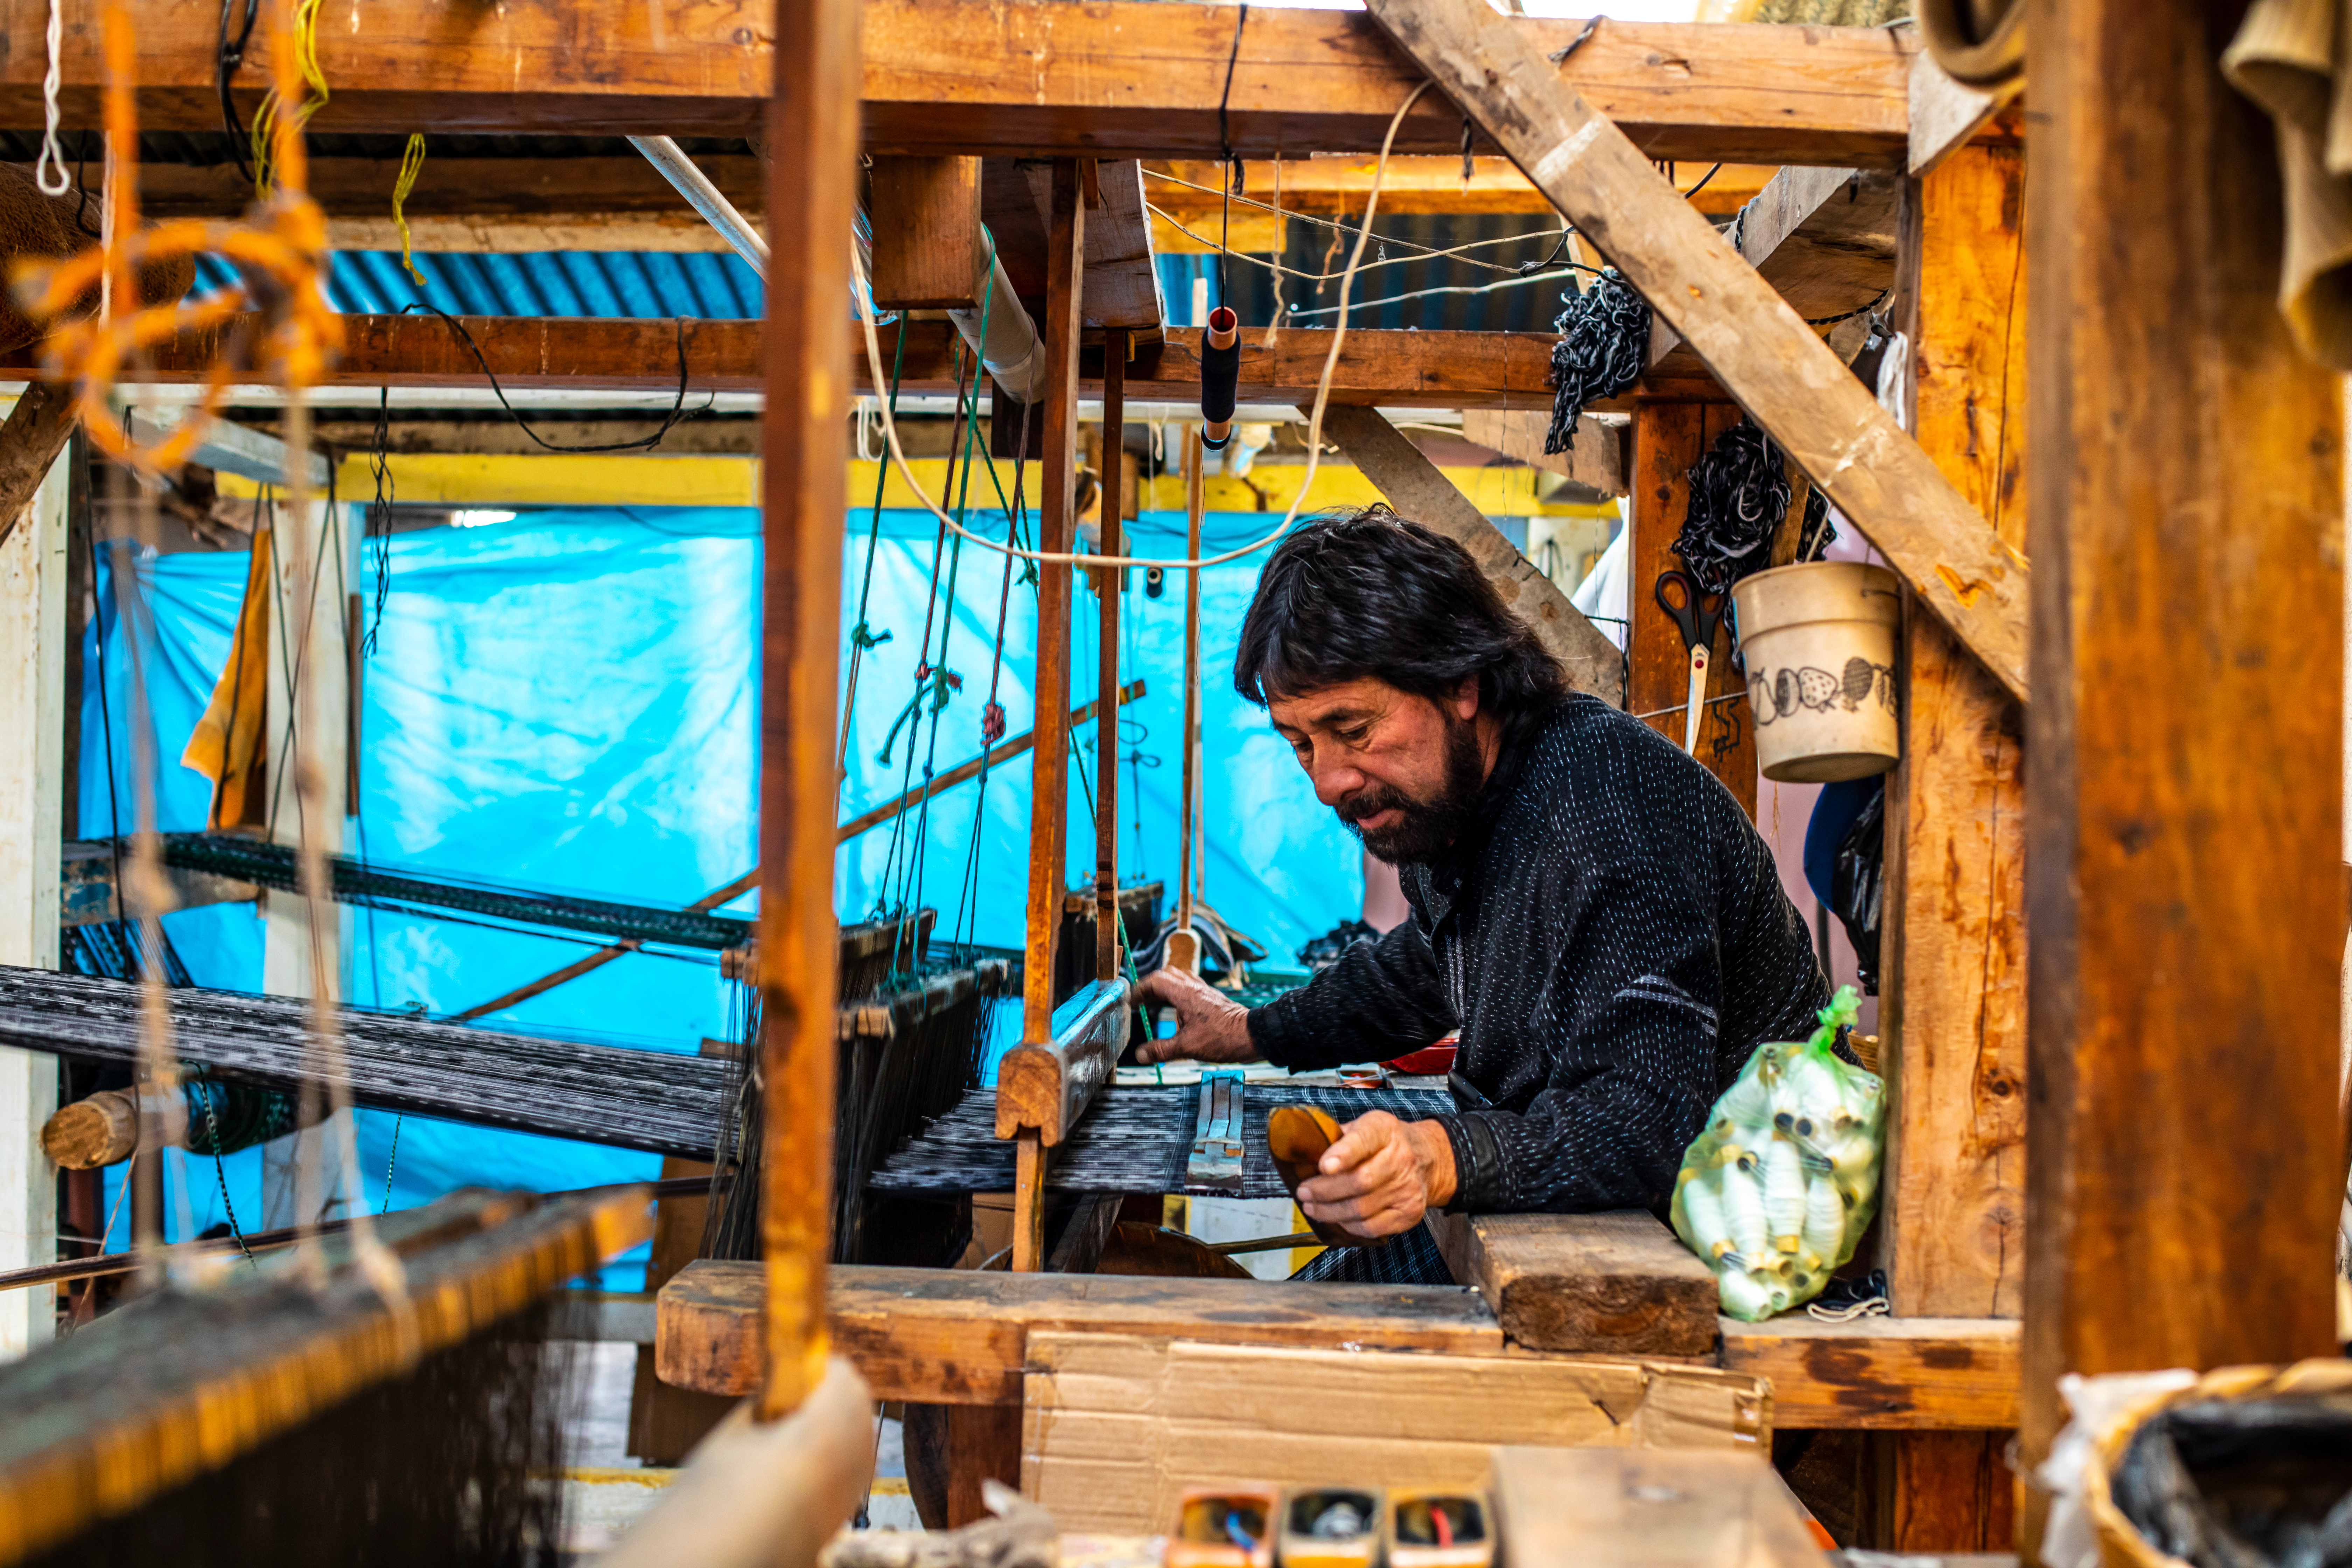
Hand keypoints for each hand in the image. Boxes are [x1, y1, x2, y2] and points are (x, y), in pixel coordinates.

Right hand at [1131, 965, 1256, 1064]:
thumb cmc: (1224, 1038)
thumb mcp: (1187, 1047)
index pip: (1156, 980)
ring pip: (1180, 981)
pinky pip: (1190, 990)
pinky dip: (1178, 997)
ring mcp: (1205, 993)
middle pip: (1167, 976)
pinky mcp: (1212, 1000)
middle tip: (1140, 1002)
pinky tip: (1178, 1015)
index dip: (1140, 990)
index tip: (1131, 1002)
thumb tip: (1141, 1055)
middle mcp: (1195, 988)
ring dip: (1165, 990)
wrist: (1254, 1036)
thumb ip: (1161, 1050)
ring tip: (1155, 1006)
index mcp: (1186, 994)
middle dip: (1150, 987)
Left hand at [1294, 1112, 1457, 1238]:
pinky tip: (1338, 1218)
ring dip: (1331, 1212)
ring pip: (1361, 1209)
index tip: (1323, 1166)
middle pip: (1359, 1181)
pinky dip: (1349, 1226)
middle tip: (1304, 1193)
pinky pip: (1372, 1227)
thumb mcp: (1363, 1126)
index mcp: (1384, 1130)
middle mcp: (1400, 1158)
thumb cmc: (1385, 1143)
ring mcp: (1407, 1188)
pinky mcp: (1409, 1212)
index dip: (1343, 1154)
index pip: (1363, 1140)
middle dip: (1324, 1191)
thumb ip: (1336, 1137)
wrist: (1426, 1158)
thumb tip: (1300, 1152)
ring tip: (1313, 1207)